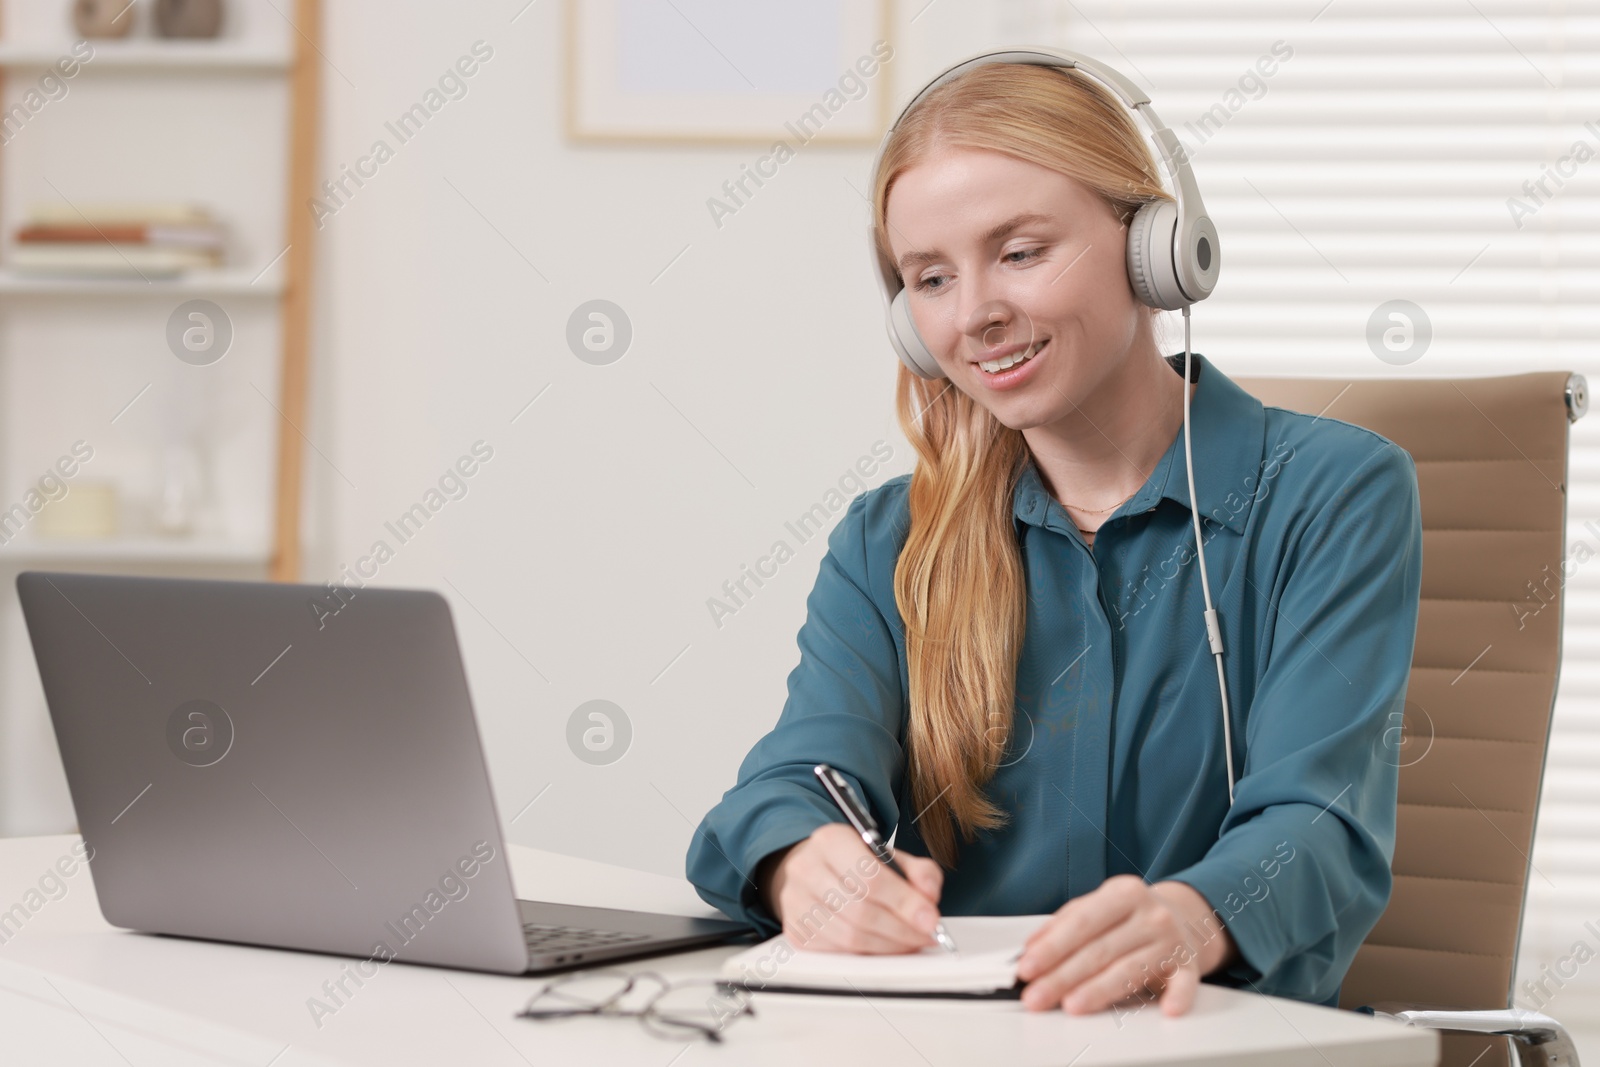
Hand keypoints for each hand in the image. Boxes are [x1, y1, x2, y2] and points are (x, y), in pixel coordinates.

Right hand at [757, 823, 944, 952]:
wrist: (813, 868)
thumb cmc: (854, 863)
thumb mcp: (889, 855)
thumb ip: (918, 871)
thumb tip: (929, 895)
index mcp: (830, 840)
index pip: (869, 876)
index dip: (903, 902)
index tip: (930, 919)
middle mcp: (806, 869)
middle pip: (860, 910)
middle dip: (901, 929)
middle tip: (926, 935)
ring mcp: (795, 902)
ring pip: (849, 937)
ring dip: (888, 946)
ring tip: (911, 942)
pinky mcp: (795, 931)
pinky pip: (838, 952)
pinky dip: (869, 954)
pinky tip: (886, 947)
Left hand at [1015, 876, 1235, 1015]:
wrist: (1185, 917)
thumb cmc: (1130, 916)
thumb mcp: (1099, 906)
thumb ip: (1064, 923)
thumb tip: (1030, 948)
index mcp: (1124, 893)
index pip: (1082, 922)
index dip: (1052, 947)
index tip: (1027, 967)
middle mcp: (1151, 914)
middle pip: (1100, 950)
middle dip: (1063, 976)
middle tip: (1037, 996)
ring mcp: (1172, 941)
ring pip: (1130, 970)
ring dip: (1099, 991)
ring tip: (1071, 1005)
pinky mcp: (1189, 967)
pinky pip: (1185, 984)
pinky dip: (1178, 997)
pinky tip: (1166, 1010)